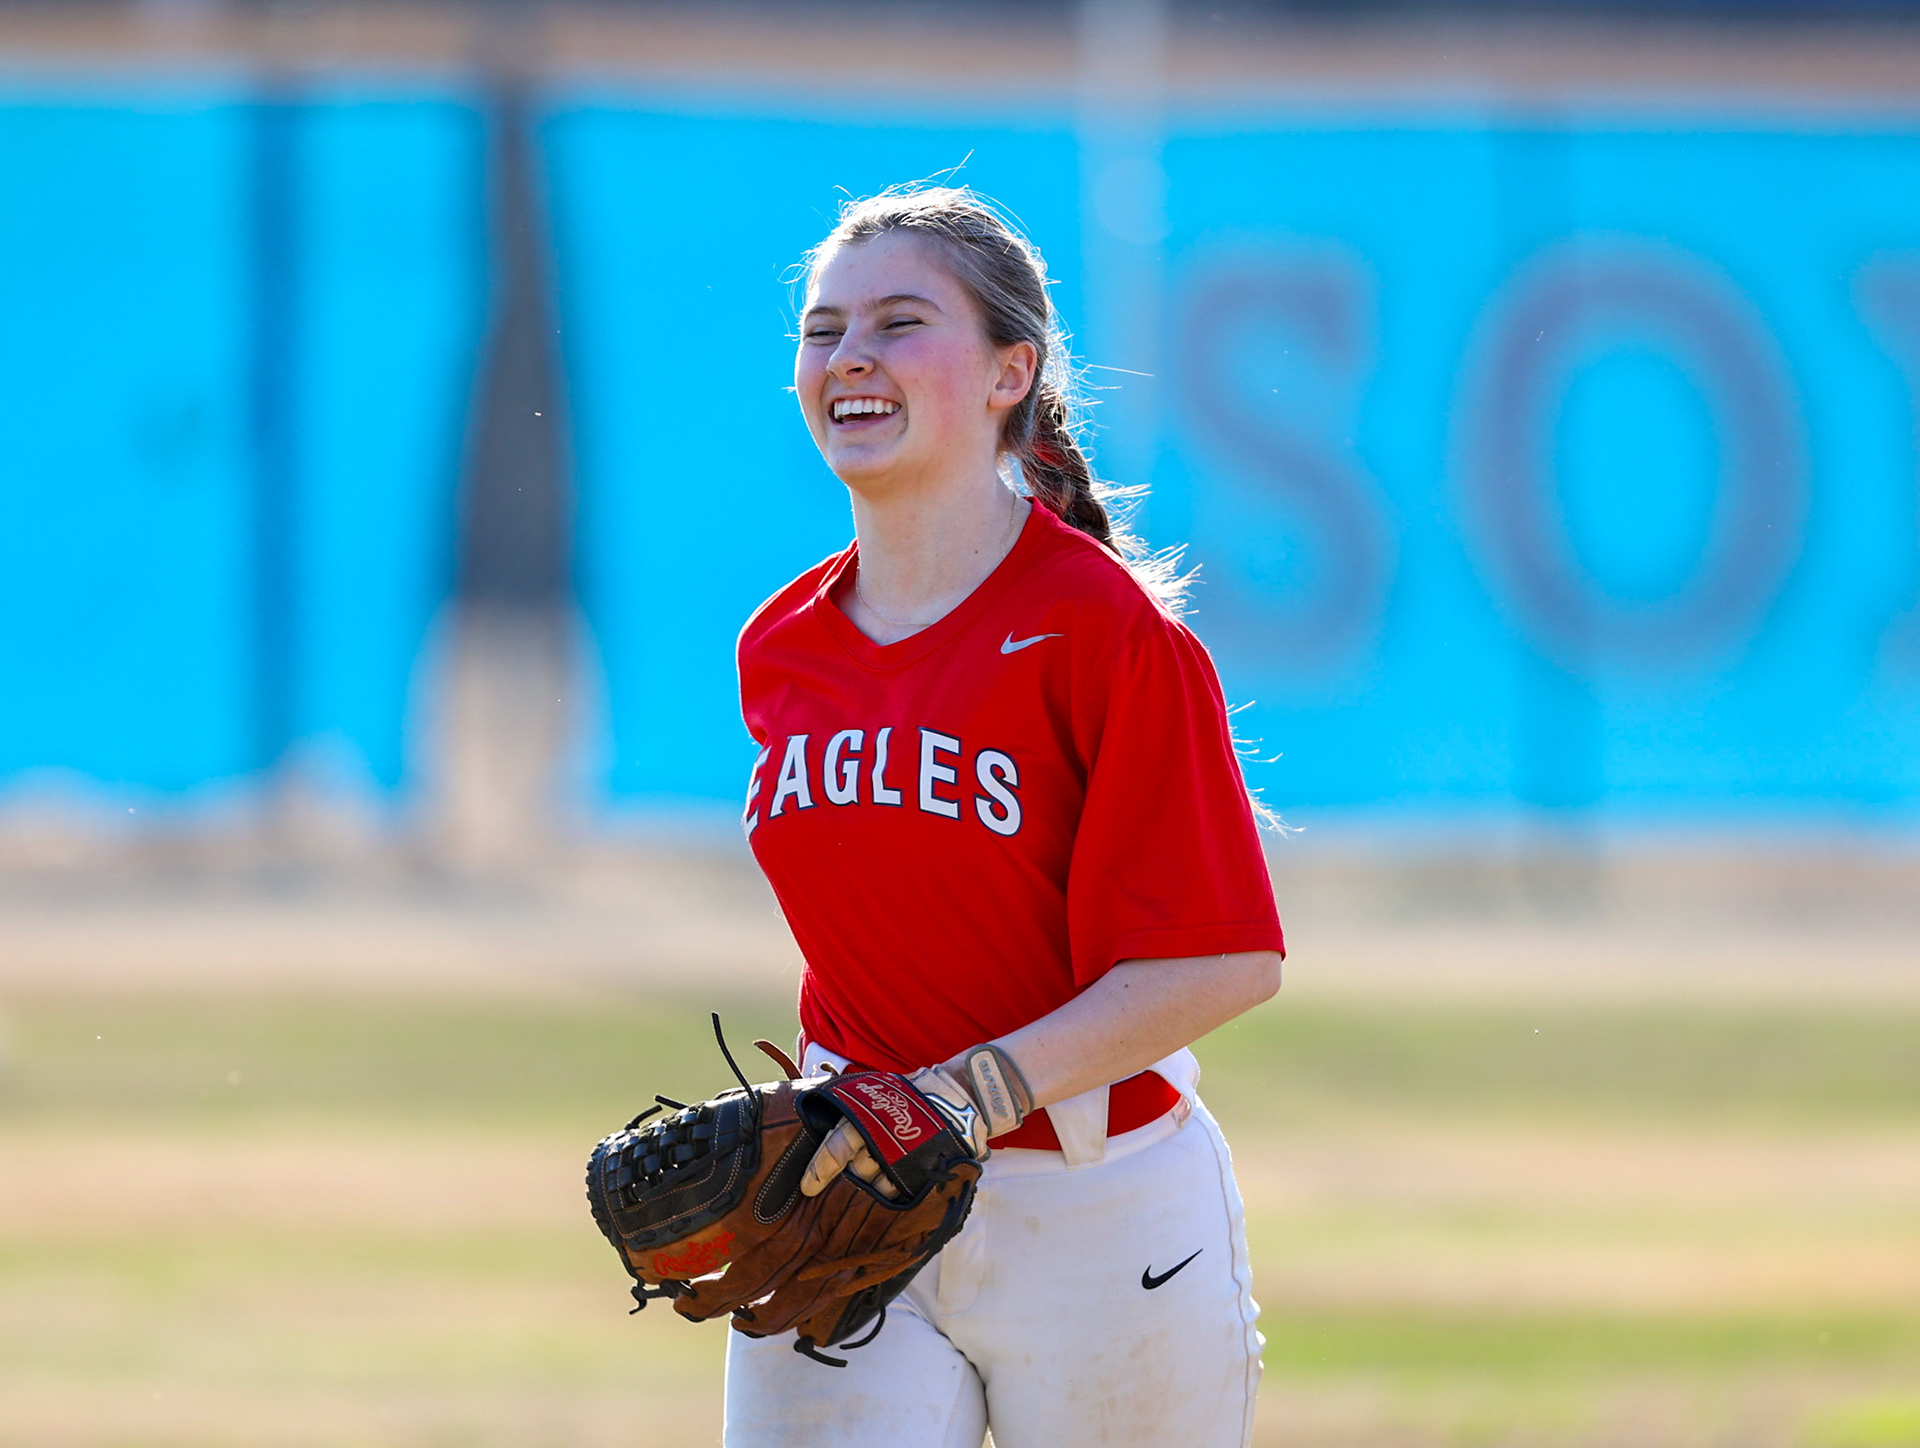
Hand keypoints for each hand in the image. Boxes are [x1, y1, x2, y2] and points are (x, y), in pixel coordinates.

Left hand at [799, 1067, 987, 1198]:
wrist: (959, 1096)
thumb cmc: (911, 1094)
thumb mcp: (877, 1092)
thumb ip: (851, 1109)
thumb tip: (817, 1120)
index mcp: (869, 1117)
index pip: (837, 1146)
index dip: (819, 1169)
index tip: (807, 1188)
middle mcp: (884, 1140)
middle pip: (858, 1171)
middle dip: (856, 1173)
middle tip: (863, 1164)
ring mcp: (906, 1160)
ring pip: (878, 1187)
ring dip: (876, 1184)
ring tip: (883, 1172)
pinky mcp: (924, 1174)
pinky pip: (901, 1195)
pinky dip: (895, 1193)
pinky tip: (897, 1183)